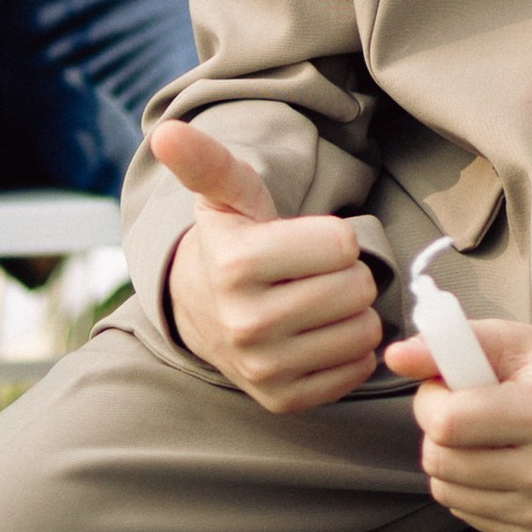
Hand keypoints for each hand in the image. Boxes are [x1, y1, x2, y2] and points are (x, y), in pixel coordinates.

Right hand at [157, 120, 381, 411]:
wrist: (203, 311)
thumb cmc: (232, 241)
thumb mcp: (226, 195)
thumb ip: (207, 161)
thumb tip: (167, 131)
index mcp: (235, 265)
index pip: (343, 245)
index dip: (333, 237)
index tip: (305, 241)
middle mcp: (245, 324)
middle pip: (356, 289)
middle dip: (345, 274)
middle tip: (312, 272)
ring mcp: (263, 369)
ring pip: (364, 331)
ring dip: (351, 312)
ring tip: (315, 301)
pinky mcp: (283, 400)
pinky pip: (357, 370)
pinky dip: (348, 350)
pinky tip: (317, 334)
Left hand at [385, 312, 531, 531]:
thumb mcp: (511, 340)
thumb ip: (450, 344)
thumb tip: (396, 356)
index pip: (447, 424)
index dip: (430, 399)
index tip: (446, 385)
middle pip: (441, 461)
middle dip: (438, 428)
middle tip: (465, 406)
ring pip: (446, 492)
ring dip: (450, 460)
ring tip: (484, 433)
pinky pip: (466, 513)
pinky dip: (469, 487)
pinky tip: (498, 461)